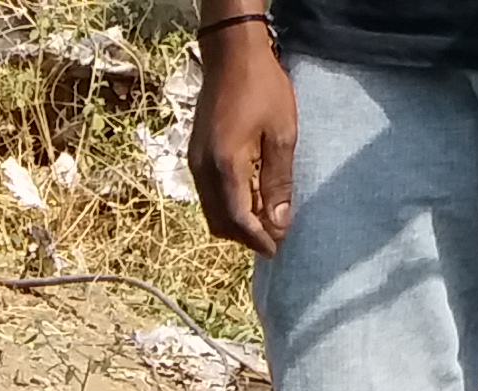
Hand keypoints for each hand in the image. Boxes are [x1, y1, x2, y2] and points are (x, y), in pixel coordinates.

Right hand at [190, 21, 294, 255]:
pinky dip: (227, 205)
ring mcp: (195, 163)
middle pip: (220, 222)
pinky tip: (249, 196)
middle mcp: (203, 170)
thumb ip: (278, 181)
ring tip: (264, 219)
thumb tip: (278, 221)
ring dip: (236, 222)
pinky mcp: (195, 155)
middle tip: (274, 236)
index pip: (238, 219)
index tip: (277, 248)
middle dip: (246, 236)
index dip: (258, 239)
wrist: (231, 55)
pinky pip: (208, 194)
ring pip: (212, 211)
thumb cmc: (262, 88)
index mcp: (226, 166)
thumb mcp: (282, 134)